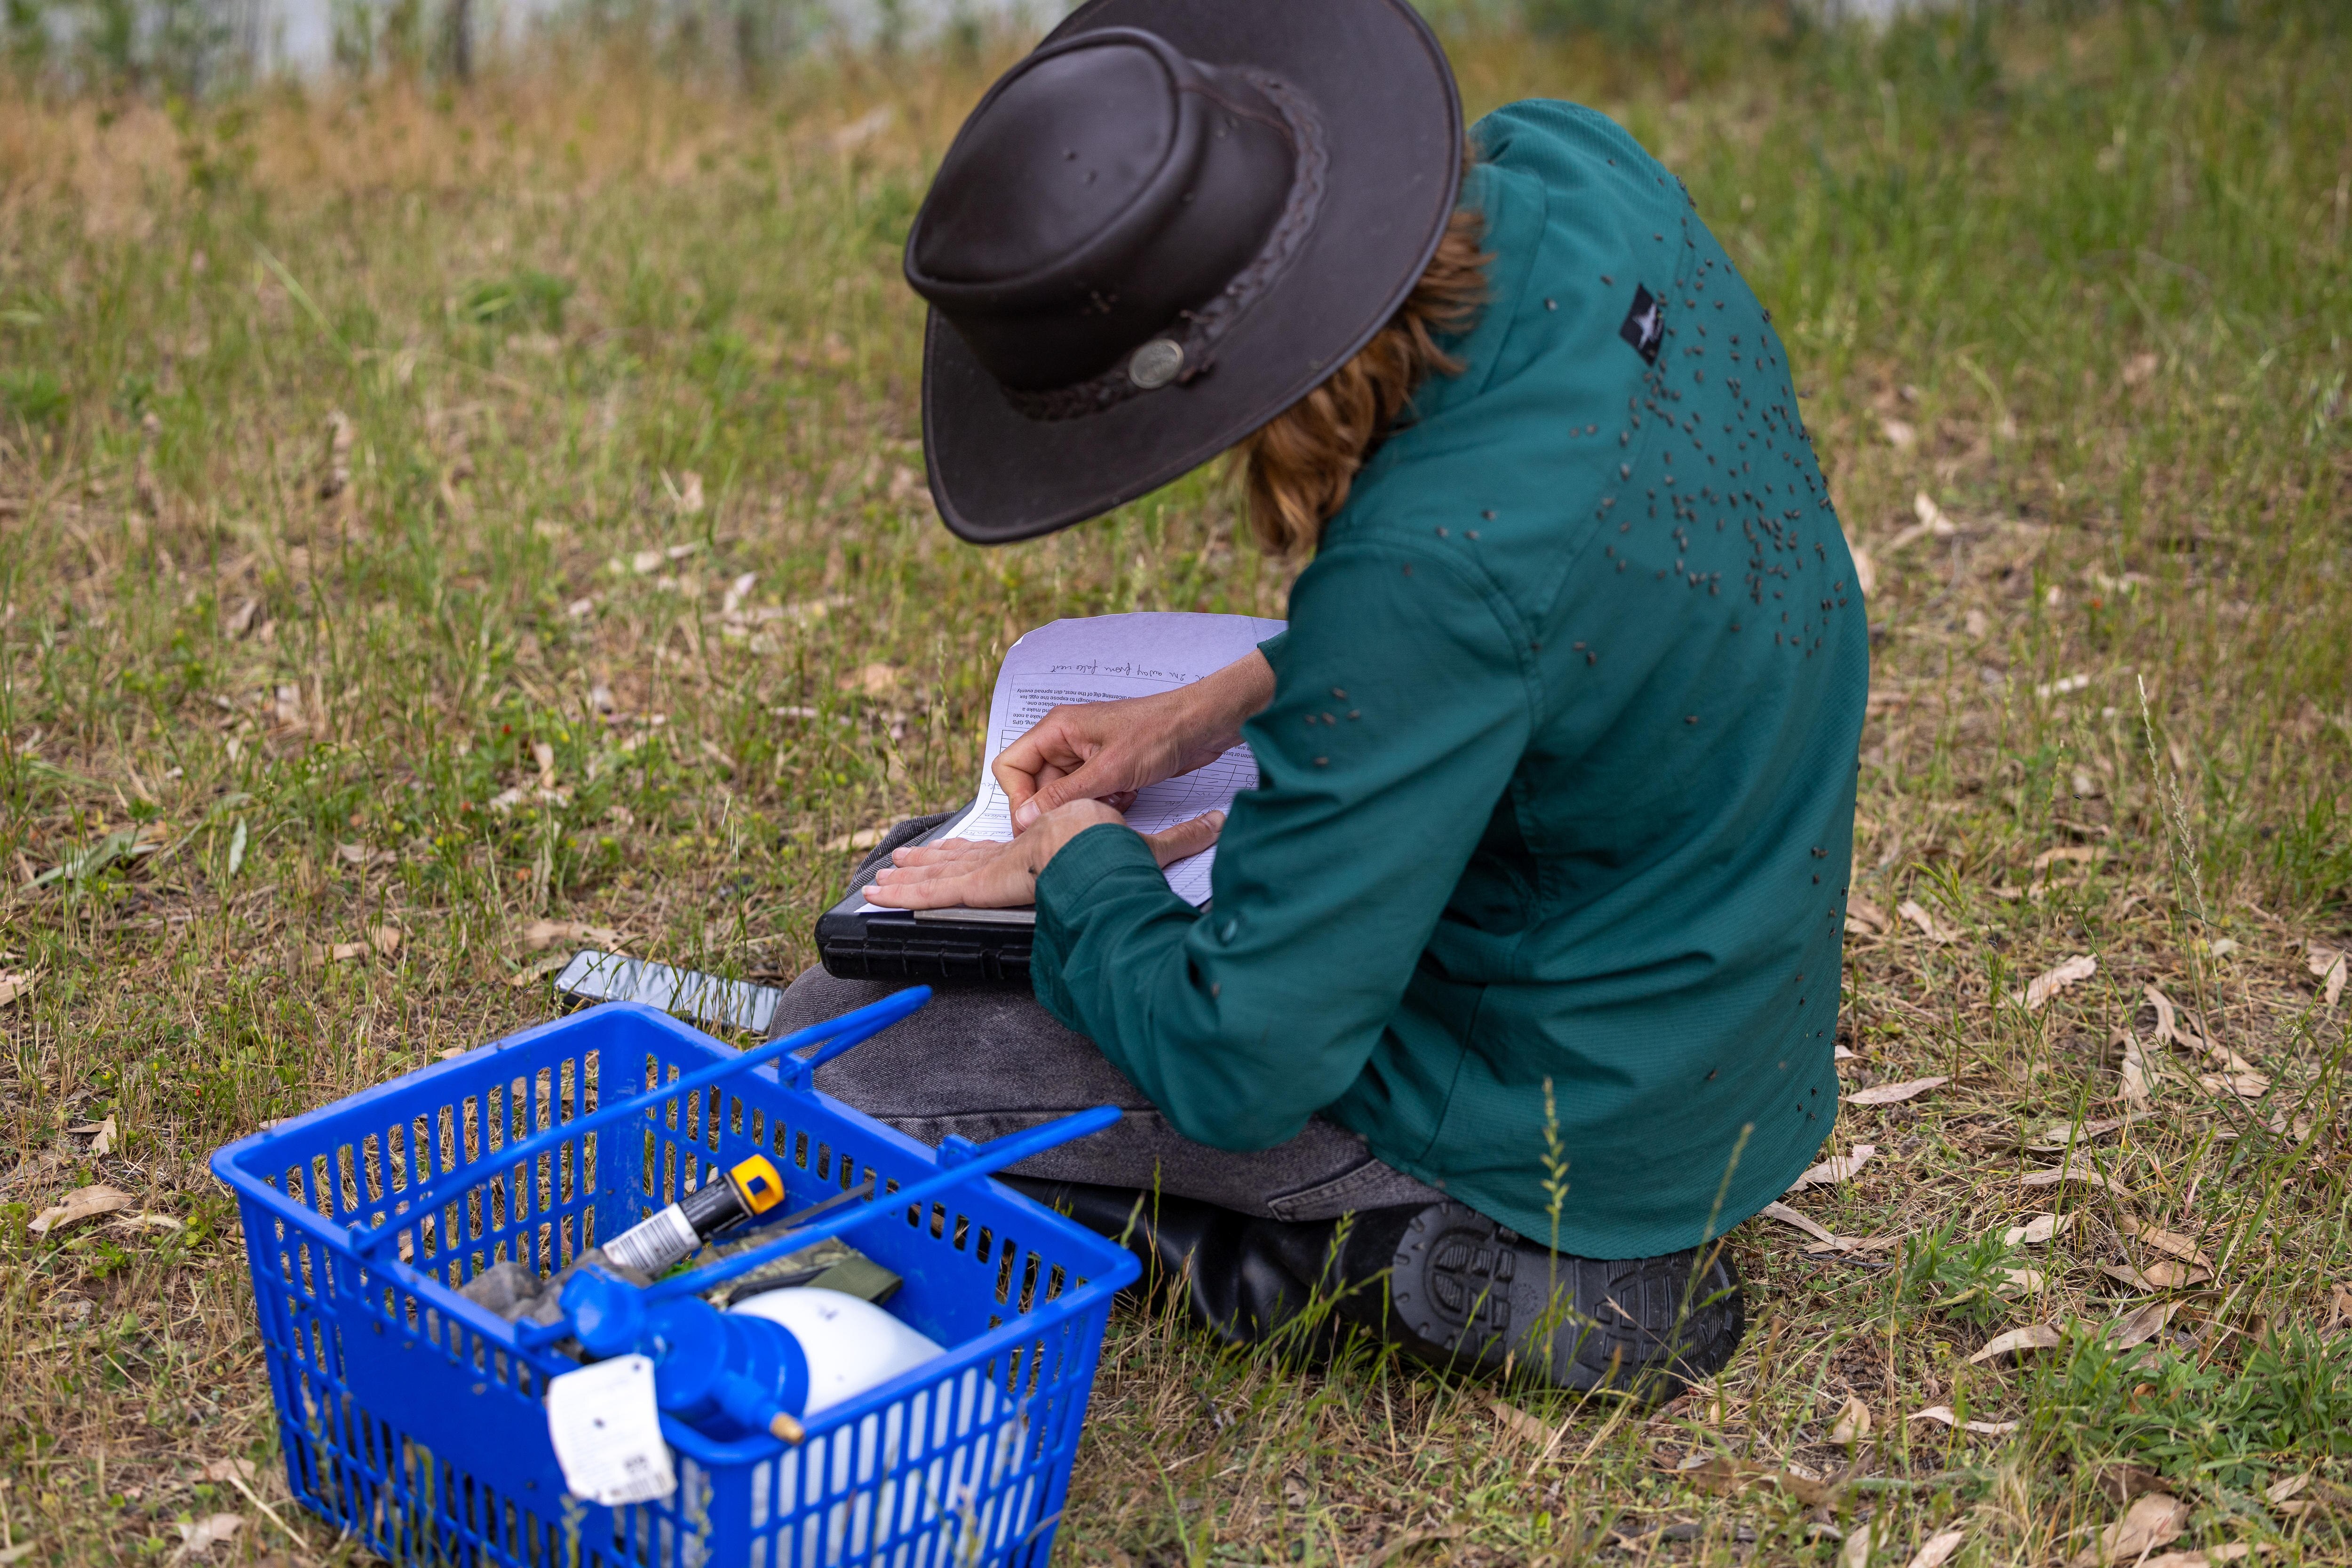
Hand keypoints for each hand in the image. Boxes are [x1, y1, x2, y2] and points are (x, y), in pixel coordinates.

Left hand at [864, 801, 1224, 909]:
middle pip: (963, 860)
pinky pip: (936, 890)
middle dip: (928, 864)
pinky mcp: (984, 884)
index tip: (953, 854)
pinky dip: (907, 893)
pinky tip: (880, 896)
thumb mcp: (1151, 847)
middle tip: (895, 867)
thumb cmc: (1120, 845)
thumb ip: (1181, 838)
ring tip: (875, 883)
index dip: (973, 853)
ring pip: (941, 873)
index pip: (1001, 852)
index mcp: (1044, 849)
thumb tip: (1217, 826)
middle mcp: (1015, 856)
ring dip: (908, 877)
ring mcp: (996, 868)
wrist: (1100, 840)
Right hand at [995, 650, 1273, 830]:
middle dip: (1060, 805)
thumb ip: (1064, 795)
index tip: (1037, 823)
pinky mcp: (1106, 767)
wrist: (1202, 726)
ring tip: (1115, 799)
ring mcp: (1085, 755)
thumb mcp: (1109, 770)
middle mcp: (1065, 741)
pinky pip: (1089, 795)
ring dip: (1087, 805)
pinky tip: (1128, 795)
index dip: (1018, 798)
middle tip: (1085, 815)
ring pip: (1066, 794)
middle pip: (1037, 785)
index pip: (1010, 766)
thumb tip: (1025, 818)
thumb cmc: (1159, 733)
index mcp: (1056, 730)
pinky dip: (1106, 801)